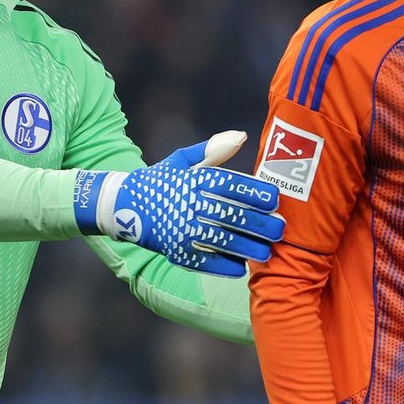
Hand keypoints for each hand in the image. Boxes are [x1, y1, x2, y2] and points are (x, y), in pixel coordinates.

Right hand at [72, 131, 284, 275]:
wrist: (122, 206)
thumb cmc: (160, 181)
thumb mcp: (182, 161)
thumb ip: (212, 150)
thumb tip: (242, 136)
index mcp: (192, 179)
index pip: (231, 185)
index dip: (256, 193)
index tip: (275, 200)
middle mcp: (188, 204)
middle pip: (232, 215)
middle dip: (260, 224)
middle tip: (280, 229)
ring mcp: (182, 230)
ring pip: (222, 241)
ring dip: (248, 248)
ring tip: (267, 251)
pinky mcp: (176, 251)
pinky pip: (206, 262)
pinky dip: (225, 266)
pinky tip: (241, 266)